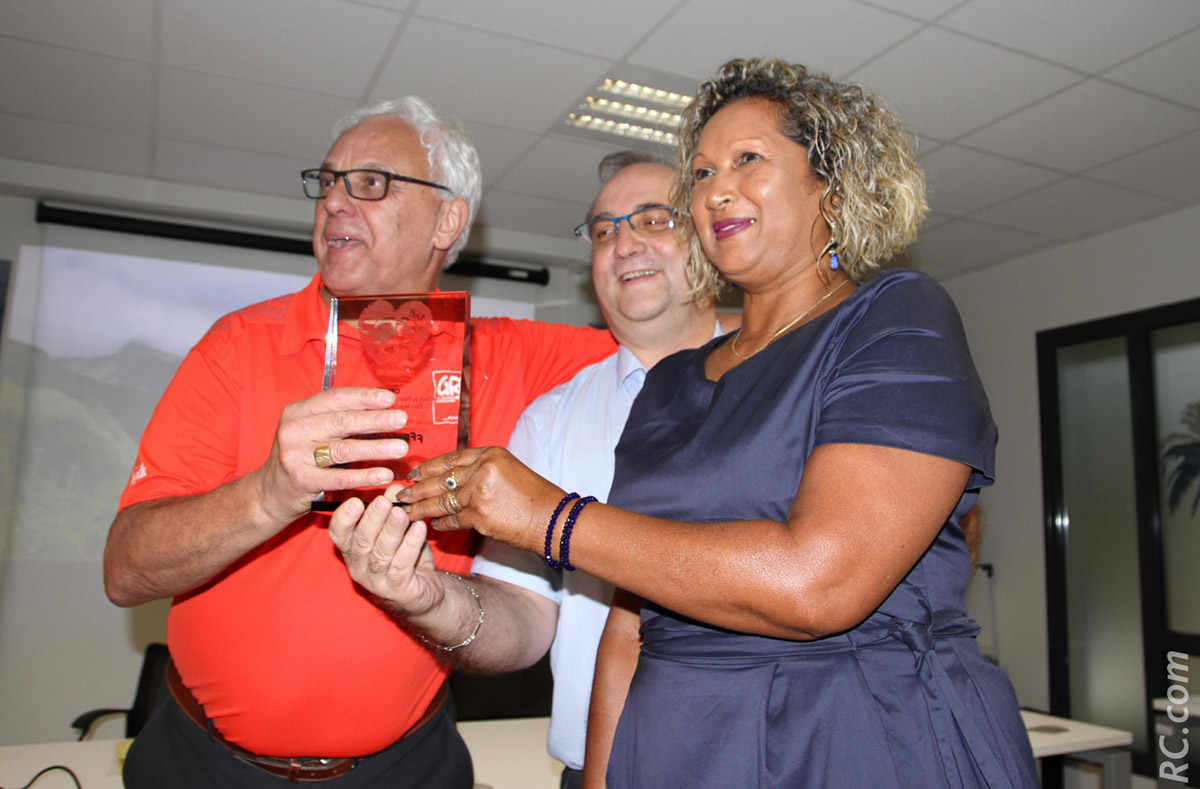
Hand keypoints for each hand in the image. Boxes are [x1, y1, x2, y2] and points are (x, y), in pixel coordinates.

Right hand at [253, 387, 411, 524]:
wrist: (270, 492)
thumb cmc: (300, 456)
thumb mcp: (310, 429)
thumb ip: (337, 417)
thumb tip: (381, 407)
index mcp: (298, 411)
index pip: (335, 398)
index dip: (364, 397)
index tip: (390, 399)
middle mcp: (294, 430)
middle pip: (342, 421)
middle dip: (376, 420)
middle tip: (402, 420)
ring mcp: (296, 456)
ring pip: (343, 449)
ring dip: (376, 448)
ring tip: (401, 448)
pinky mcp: (302, 481)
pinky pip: (339, 478)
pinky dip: (364, 476)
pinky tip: (385, 474)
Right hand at [328, 491, 440, 615]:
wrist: (423, 590)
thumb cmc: (405, 555)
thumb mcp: (398, 530)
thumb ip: (394, 508)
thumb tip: (395, 488)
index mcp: (353, 549)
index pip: (338, 534)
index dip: (344, 518)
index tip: (355, 501)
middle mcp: (359, 566)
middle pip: (361, 542)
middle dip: (372, 520)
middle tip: (382, 502)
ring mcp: (377, 581)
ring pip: (381, 554)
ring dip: (392, 531)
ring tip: (402, 513)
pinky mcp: (397, 590)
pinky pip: (402, 565)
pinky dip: (411, 545)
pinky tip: (419, 528)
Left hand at [398, 448, 565, 553]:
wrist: (553, 518)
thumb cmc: (534, 497)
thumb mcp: (509, 469)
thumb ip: (482, 469)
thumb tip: (453, 478)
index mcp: (490, 454)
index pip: (451, 458)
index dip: (429, 467)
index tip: (413, 473)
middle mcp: (482, 469)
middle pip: (441, 479)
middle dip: (417, 487)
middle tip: (399, 493)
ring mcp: (479, 493)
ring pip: (442, 501)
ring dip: (422, 508)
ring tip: (406, 511)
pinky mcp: (479, 516)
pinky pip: (453, 519)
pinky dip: (442, 523)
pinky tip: (433, 525)